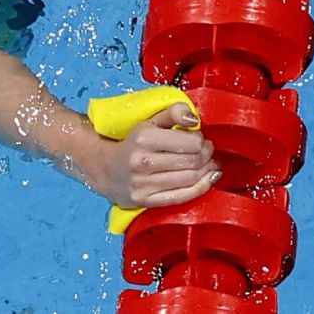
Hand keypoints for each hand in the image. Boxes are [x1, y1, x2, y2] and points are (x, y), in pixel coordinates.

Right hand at [86, 102, 219, 207]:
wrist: (104, 168)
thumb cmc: (133, 143)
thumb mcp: (150, 121)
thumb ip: (174, 112)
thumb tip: (195, 119)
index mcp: (145, 139)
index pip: (191, 142)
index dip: (202, 140)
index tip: (201, 139)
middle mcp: (142, 162)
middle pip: (193, 161)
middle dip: (207, 155)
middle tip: (207, 151)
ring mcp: (143, 185)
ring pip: (190, 179)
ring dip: (207, 171)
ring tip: (209, 164)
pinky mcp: (144, 201)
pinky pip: (182, 197)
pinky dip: (201, 187)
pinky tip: (209, 179)